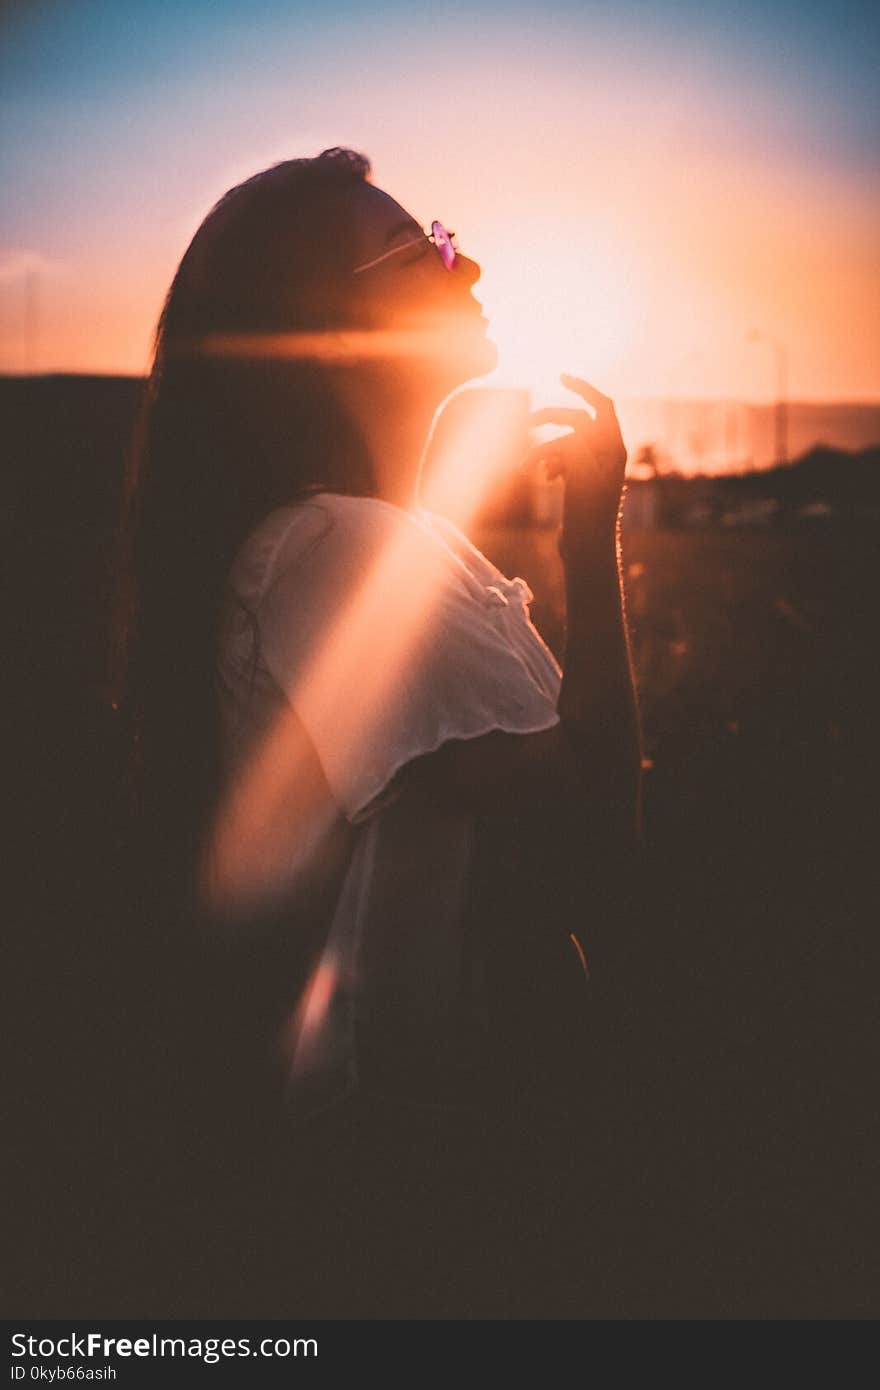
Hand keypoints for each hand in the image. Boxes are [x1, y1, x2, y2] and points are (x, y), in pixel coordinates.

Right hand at [523, 374, 626, 546]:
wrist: (587, 548)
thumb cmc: (588, 515)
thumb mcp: (582, 475)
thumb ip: (578, 444)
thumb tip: (572, 425)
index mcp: (613, 448)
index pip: (602, 404)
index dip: (583, 387)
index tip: (559, 376)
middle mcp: (607, 453)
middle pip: (577, 420)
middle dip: (551, 420)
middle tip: (526, 422)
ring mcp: (594, 466)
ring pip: (564, 442)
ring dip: (543, 451)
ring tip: (524, 467)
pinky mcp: (581, 480)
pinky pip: (562, 458)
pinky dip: (548, 463)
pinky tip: (542, 478)